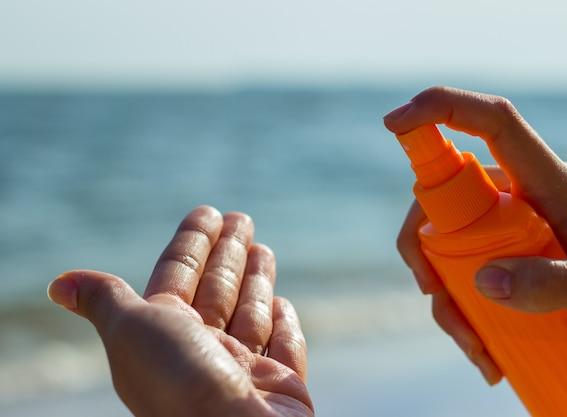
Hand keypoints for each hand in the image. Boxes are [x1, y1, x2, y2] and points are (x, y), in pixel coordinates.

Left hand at [47, 206, 312, 416]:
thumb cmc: (178, 381)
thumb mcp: (130, 330)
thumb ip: (104, 300)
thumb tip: (58, 285)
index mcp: (165, 334)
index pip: (179, 274)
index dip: (192, 241)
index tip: (208, 212)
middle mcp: (202, 352)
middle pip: (216, 289)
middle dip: (228, 252)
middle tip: (242, 218)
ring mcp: (243, 369)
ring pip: (250, 313)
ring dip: (256, 280)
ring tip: (263, 248)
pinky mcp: (281, 385)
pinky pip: (282, 346)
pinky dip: (283, 325)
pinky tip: (282, 302)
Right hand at [384, 86, 566, 384]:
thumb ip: (559, 283)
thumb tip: (483, 281)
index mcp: (552, 184)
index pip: (494, 124)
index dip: (442, 109)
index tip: (394, 122)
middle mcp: (526, 197)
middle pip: (449, 197)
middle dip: (425, 248)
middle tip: (435, 299)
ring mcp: (516, 229)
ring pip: (450, 243)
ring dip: (446, 297)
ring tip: (478, 351)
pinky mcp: (514, 259)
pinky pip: (467, 273)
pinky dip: (462, 311)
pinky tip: (486, 352)